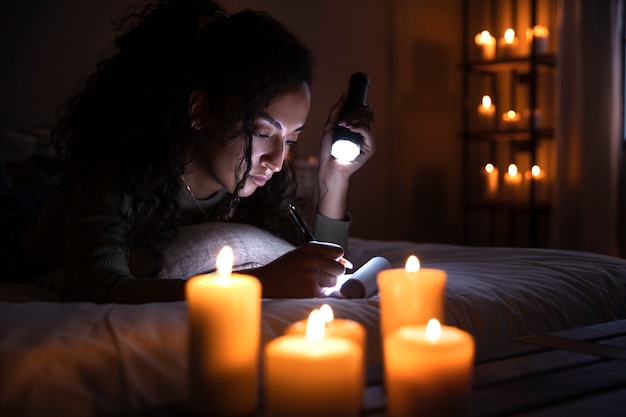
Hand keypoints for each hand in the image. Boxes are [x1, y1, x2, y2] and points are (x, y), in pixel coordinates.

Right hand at [246, 242, 345, 297]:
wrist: (267, 282)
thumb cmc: (285, 268)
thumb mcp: (301, 254)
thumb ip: (322, 255)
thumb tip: (347, 263)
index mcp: (310, 248)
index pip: (338, 251)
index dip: (336, 259)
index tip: (330, 263)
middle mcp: (312, 260)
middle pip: (340, 268)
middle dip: (334, 273)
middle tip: (321, 275)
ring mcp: (312, 276)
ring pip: (335, 281)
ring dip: (327, 284)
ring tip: (312, 282)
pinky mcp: (311, 291)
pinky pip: (326, 292)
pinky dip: (319, 292)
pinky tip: (307, 289)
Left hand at [317, 94, 375, 218]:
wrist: (329, 167)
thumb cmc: (328, 150)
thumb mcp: (330, 126)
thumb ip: (336, 111)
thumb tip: (344, 95)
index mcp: (358, 128)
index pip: (366, 112)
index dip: (360, 106)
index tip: (350, 107)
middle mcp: (364, 134)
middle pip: (368, 114)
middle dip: (356, 112)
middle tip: (343, 121)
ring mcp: (367, 141)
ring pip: (367, 122)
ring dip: (355, 119)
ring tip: (344, 125)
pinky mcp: (368, 149)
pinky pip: (367, 133)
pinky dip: (359, 127)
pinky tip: (350, 128)